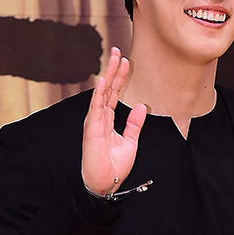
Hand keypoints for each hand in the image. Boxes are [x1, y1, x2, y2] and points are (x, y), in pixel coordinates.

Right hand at [81, 47, 147, 195]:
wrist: (105, 182)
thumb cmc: (114, 166)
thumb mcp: (130, 142)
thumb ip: (134, 124)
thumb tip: (140, 106)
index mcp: (107, 119)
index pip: (113, 93)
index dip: (120, 77)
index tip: (125, 61)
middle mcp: (99, 117)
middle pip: (107, 88)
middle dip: (113, 69)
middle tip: (118, 51)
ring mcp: (95, 121)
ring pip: (101, 93)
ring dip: (108, 75)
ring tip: (114, 58)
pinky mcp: (93, 129)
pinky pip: (96, 107)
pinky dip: (99, 93)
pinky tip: (102, 80)